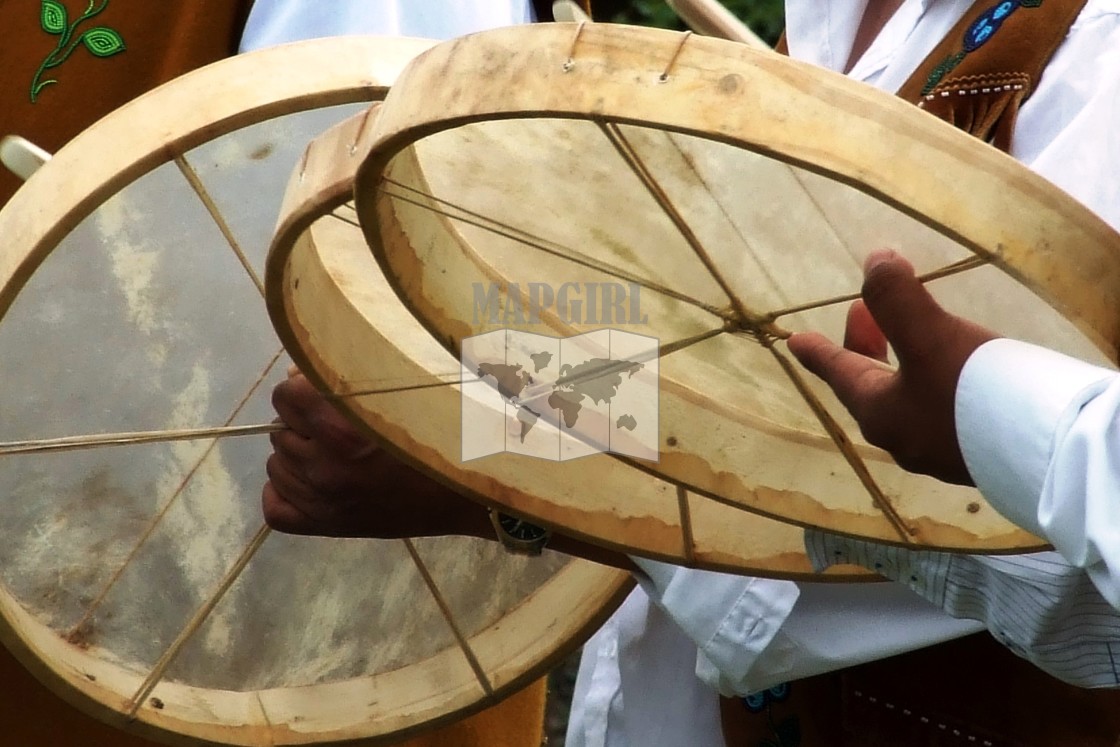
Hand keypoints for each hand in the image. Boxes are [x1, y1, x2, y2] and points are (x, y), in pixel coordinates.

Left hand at [263, 371, 490, 538]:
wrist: (464, 493)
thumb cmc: (438, 435)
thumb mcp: (400, 393)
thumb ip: (347, 378)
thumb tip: (296, 373)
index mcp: (344, 431)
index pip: (285, 396)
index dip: (301, 389)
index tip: (322, 394)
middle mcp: (326, 467)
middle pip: (279, 430)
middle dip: (300, 422)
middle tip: (334, 425)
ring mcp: (323, 501)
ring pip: (276, 466)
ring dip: (295, 455)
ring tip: (327, 453)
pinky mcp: (326, 527)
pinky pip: (276, 509)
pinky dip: (283, 491)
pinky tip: (306, 480)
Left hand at [787, 250, 997, 484]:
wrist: (1045, 452)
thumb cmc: (973, 393)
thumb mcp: (928, 337)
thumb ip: (896, 299)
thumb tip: (874, 260)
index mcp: (880, 413)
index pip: (840, 373)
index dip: (819, 351)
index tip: (795, 341)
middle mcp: (902, 439)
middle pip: (870, 386)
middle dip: (864, 347)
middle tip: (862, 314)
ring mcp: (938, 451)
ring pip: (904, 400)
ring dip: (899, 364)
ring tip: (912, 337)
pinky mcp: (974, 453)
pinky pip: (938, 413)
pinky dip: (931, 384)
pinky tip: (954, 375)